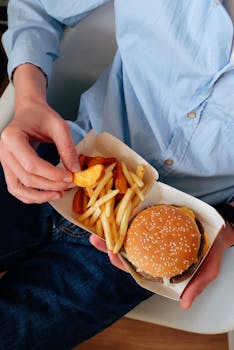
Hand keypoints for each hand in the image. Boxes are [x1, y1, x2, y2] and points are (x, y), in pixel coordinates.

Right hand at [0, 100, 78, 203]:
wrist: (30, 112)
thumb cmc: (42, 116)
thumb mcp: (59, 126)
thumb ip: (67, 148)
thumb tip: (75, 170)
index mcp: (12, 137)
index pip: (32, 164)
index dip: (52, 174)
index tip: (70, 177)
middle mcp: (4, 151)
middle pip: (27, 178)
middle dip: (51, 185)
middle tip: (70, 185)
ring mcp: (4, 162)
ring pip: (19, 188)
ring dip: (40, 196)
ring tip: (59, 194)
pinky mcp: (8, 169)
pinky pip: (16, 189)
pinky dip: (31, 196)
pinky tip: (47, 195)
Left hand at [90, 218, 233, 309]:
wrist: (221, 226)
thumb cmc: (212, 247)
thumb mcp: (208, 269)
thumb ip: (196, 285)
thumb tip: (185, 303)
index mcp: (161, 263)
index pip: (137, 266)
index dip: (122, 262)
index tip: (112, 255)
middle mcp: (154, 248)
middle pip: (128, 249)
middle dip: (109, 244)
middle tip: (96, 239)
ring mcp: (154, 232)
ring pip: (130, 233)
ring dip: (113, 229)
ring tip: (98, 223)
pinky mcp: (157, 217)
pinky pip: (140, 217)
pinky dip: (128, 214)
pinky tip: (117, 210)